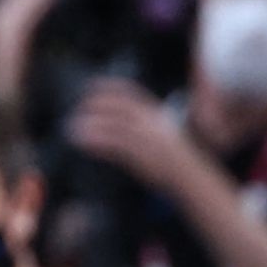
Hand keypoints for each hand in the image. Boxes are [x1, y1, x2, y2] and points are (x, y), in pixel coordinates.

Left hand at [67, 76, 194, 191]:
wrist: (193, 180)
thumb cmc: (177, 160)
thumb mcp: (164, 133)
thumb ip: (146, 123)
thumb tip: (120, 118)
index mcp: (157, 114)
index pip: (130, 92)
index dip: (109, 87)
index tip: (91, 86)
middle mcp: (151, 124)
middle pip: (118, 108)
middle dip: (96, 105)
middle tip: (77, 108)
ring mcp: (147, 141)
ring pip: (114, 127)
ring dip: (91, 125)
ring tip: (73, 128)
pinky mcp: (142, 159)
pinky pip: (115, 147)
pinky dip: (97, 143)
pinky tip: (84, 143)